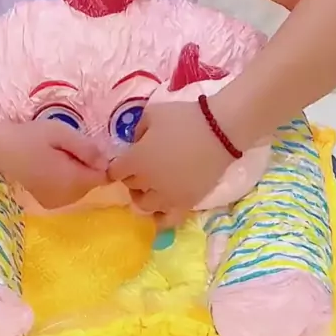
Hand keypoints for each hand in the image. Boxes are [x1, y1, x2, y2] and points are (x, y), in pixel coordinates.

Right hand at [0, 119, 107, 208]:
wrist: (1, 150)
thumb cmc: (31, 137)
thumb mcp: (62, 133)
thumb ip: (87, 148)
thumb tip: (107, 163)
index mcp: (72, 181)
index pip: (103, 177)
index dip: (100, 162)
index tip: (86, 148)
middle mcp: (67, 197)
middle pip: (93, 183)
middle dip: (87, 167)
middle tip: (67, 150)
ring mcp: (57, 203)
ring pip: (82, 188)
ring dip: (77, 174)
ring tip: (57, 157)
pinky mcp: (49, 203)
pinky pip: (69, 192)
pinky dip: (67, 181)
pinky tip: (52, 168)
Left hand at [108, 99, 232, 212]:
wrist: (220, 131)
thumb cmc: (184, 118)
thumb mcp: (152, 114)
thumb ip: (138, 131)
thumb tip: (136, 143)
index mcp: (136, 160)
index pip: (115, 172)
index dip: (118, 167)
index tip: (125, 162)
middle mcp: (147, 182)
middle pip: (131, 187)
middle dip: (133, 178)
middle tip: (142, 169)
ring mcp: (167, 196)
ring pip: (144, 206)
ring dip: (144, 196)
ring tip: (153, 188)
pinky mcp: (186, 204)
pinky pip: (167, 221)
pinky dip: (160, 218)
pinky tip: (162, 210)